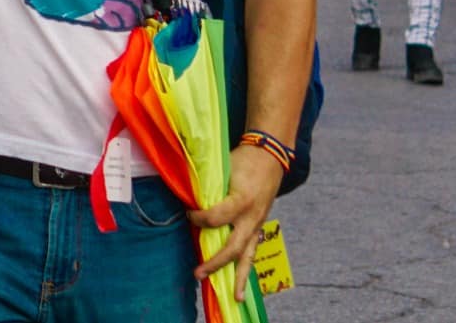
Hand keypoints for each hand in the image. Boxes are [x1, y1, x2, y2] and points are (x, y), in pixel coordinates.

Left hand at [190, 144, 284, 299]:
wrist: (269, 157)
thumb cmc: (243, 160)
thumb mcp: (224, 169)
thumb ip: (208, 187)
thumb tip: (186, 198)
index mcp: (241, 199)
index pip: (216, 218)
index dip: (198, 218)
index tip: (188, 213)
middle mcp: (251, 216)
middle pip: (233, 246)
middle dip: (215, 262)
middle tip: (197, 273)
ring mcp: (257, 223)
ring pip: (248, 255)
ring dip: (240, 277)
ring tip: (236, 297)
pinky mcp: (259, 226)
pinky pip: (252, 250)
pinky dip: (247, 267)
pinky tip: (242, 283)